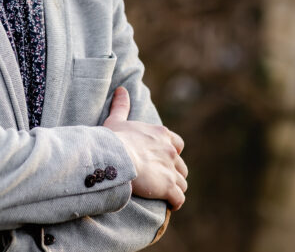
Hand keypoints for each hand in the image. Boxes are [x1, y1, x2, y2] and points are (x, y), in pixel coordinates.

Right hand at [102, 87, 187, 210]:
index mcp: (161, 134)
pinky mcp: (168, 187)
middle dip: (174, 173)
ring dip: (175, 188)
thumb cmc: (113, 139)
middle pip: (181, 166)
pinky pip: (179, 198)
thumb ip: (121, 106)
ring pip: (182, 182)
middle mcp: (170, 151)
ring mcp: (171, 170)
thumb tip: (120, 90)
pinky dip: (176, 202)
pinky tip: (170, 205)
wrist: (115, 157)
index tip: (162, 159)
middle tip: (162, 179)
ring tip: (165, 194)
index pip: (178, 145)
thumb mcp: (117, 120)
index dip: (172, 153)